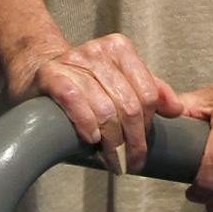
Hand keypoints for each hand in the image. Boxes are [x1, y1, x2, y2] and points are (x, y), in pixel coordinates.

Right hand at [10, 32, 181, 175]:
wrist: (36, 70)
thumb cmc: (83, 82)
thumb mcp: (119, 81)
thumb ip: (149, 90)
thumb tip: (176, 109)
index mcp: (119, 49)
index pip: (148, 93)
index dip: (149, 125)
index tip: (143, 144)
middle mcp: (97, 51)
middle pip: (130, 105)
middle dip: (134, 141)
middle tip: (131, 162)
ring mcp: (73, 61)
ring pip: (106, 110)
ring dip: (112, 144)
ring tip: (112, 160)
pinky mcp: (51, 75)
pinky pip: (76, 102)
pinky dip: (87, 126)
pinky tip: (91, 140)